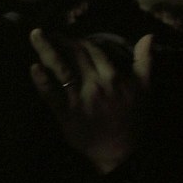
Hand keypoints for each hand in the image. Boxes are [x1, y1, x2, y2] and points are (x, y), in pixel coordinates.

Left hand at [29, 29, 152, 172]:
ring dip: (47, 50)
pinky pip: (52, 95)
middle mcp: (95, 84)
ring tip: (35, 35)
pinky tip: (33, 68)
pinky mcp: (66, 113)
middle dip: (61, 40)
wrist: (119, 150)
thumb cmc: (132, 119)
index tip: (69, 36)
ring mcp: (79, 98)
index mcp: (113, 77)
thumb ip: (144, 61)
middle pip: (75, 55)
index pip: (94, 50)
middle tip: (46, 31)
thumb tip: (149, 36)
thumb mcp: (144, 88)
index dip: (80, 41)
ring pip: (61, 69)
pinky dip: (42, 81)